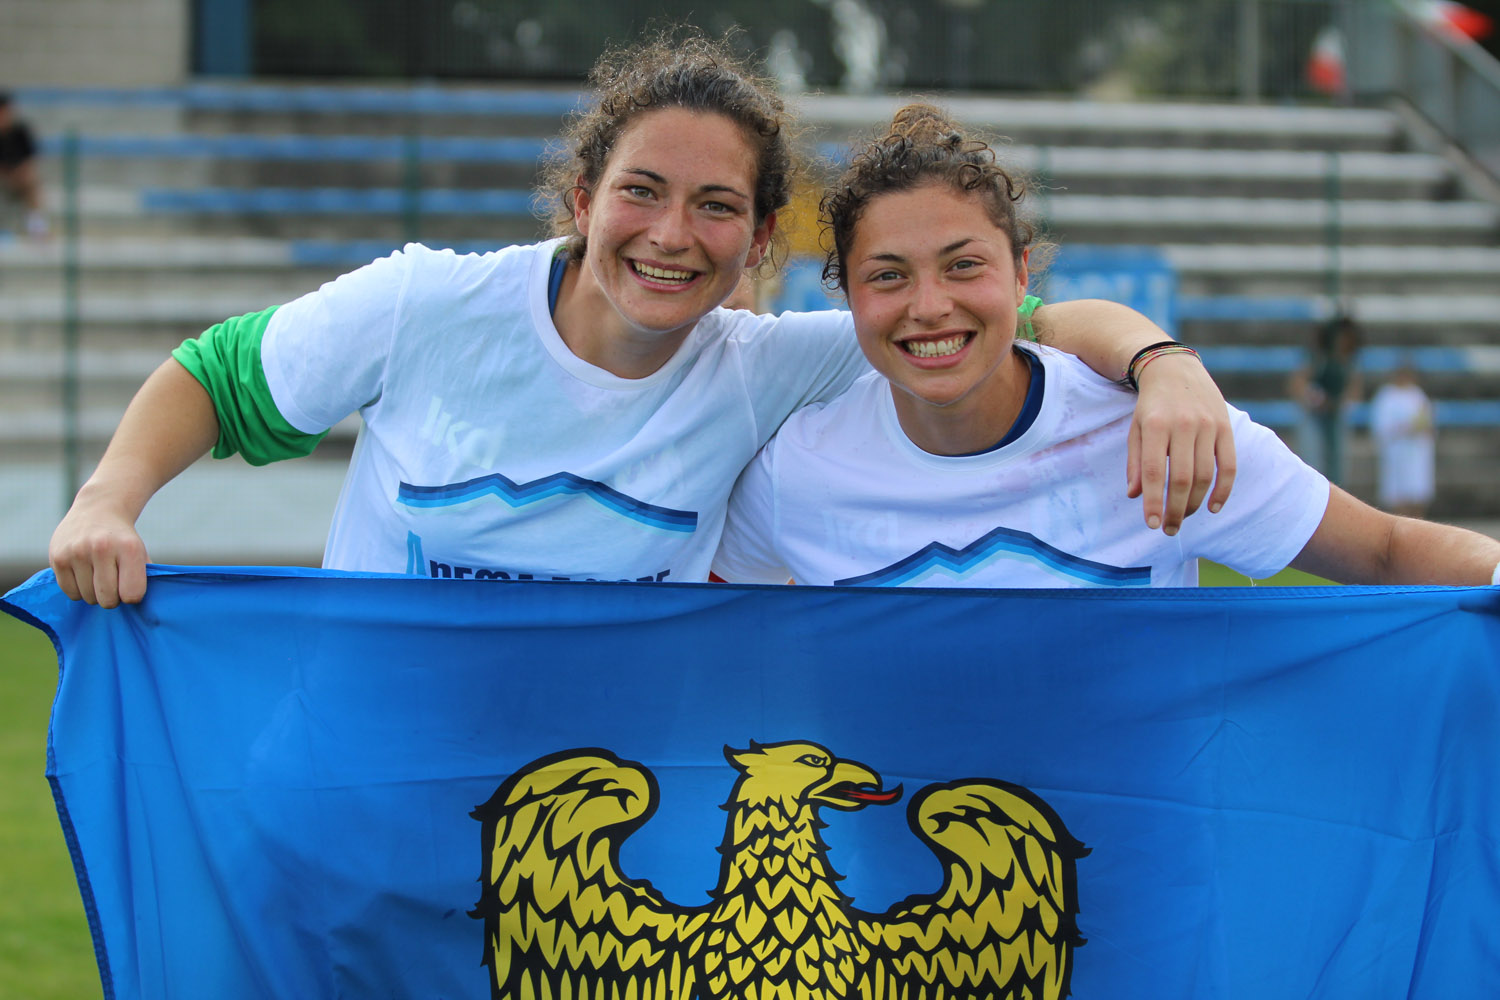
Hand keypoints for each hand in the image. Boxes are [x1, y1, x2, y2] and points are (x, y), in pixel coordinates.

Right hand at [48, 488, 148, 607]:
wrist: (98, 510)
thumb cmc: (122, 540)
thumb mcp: (140, 553)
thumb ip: (143, 578)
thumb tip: (140, 608)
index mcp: (129, 548)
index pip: (132, 594)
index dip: (132, 596)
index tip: (130, 587)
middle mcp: (101, 548)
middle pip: (108, 599)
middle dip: (113, 598)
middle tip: (113, 583)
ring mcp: (77, 552)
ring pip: (87, 598)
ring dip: (94, 593)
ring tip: (98, 575)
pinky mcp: (57, 557)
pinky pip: (69, 593)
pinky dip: (78, 590)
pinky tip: (84, 574)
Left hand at [1126, 353, 1236, 534]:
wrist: (1176, 369)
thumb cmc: (1151, 405)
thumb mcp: (1135, 429)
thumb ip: (1135, 462)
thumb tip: (1135, 496)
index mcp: (1155, 425)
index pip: (1154, 471)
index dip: (1153, 501)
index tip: (1152, 524)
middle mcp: (1184, 425)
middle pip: (1182, 478)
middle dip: (1175, 509)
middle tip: (1169, 529)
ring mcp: (1208, 426)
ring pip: (1205, 475)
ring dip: (1195, 503)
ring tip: (1183, 518)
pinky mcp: (1226, 427)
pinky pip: (1229, 465)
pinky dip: (1223, 490)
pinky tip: (1213, 507)